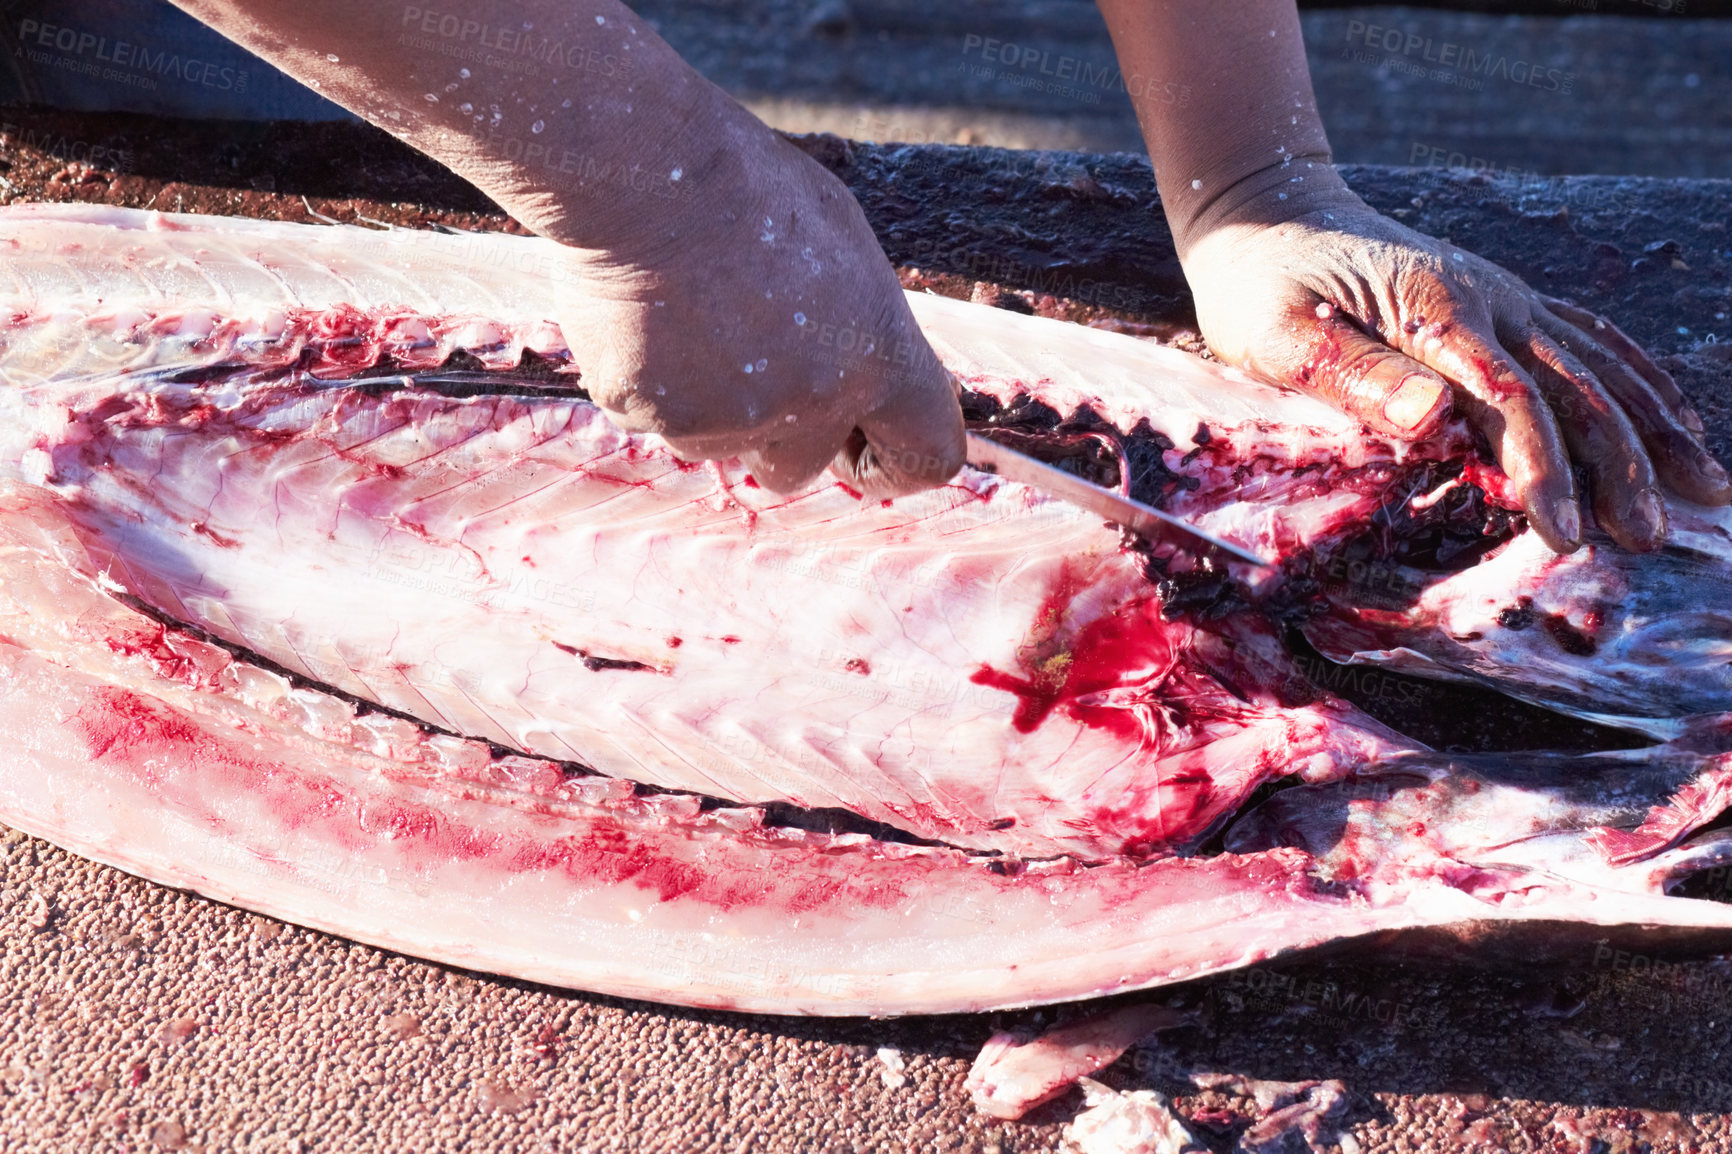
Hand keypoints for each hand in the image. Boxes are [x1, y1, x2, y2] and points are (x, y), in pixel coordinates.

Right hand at [553, 121, 963, 496]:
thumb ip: (856, 327)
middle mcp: (812, 403)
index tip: (870, 445)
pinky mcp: (647, 415)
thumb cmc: (747, 185)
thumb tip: (851, 374)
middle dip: (776, 430)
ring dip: (709, 405)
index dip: (899, 462)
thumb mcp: (840, 242)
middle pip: (798, 466)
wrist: (642, 171)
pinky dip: (649, 382)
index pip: (927, 455)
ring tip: (688, 315)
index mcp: (876, 357)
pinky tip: (642, 316)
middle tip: (744, 357)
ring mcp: (725, 419)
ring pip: (721, 446)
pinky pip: (654, 420)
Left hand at [1181, 193, 1729, 552]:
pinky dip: (1635, 381)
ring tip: (1702, 490)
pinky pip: (1587, 339)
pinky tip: (1670, 423)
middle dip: (1618, 463)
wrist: (1271, 218)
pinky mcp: (1502, 301)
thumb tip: (1431, 417)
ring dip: (1649, 428)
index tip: (1564, 532)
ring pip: (1597, 363)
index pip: (1506, 398)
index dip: (1542, 466)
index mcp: (1433, 311)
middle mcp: (1487, 299)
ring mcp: (1503, 297)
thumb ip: (1354, 375)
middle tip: (1648, 534)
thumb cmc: (1263, 288)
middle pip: (1572, 385)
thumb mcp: (1280, 335)